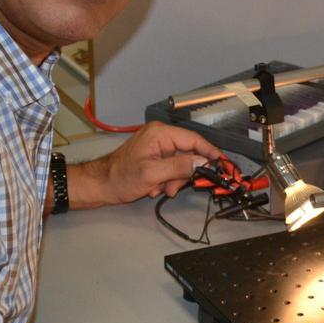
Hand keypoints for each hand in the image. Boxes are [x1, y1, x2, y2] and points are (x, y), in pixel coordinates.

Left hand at [65, 122, 222, 209]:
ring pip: (180, 163)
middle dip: (182, 173)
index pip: (194, 139)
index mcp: (160, 133)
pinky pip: (171, 167)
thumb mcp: (152, 174)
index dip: (210, 152)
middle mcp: (160, 136)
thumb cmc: (121, 178)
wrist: (100, 185)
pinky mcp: (154, 156)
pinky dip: (166, 179)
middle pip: (188, 154)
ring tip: (159, 189)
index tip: (223, 163)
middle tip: (172, 188)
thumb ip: (179, 166)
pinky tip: (154, 187)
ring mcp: (157, 146)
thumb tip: (202, 161)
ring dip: (173, 180)